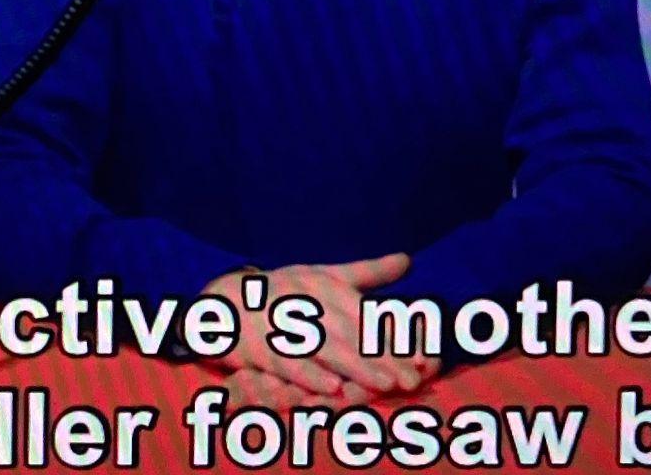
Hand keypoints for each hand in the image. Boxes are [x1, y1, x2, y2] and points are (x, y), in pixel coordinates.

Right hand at [203, 253, 440, 402]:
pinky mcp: (264, 347)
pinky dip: (309, 376)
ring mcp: (286, 326)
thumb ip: (367, 273)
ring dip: (356, 367)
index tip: (424, 354)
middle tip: (414, 378)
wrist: (226, 299)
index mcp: (328, 287)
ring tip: (386, 384)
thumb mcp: (324, 275)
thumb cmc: (284, 290)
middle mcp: (310, 304)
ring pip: (327, 350)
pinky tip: (331, 390)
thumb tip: (408, 260)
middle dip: (385, 357)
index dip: (396, 336)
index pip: (368, 314)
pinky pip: (290, 363)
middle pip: (354, 334)